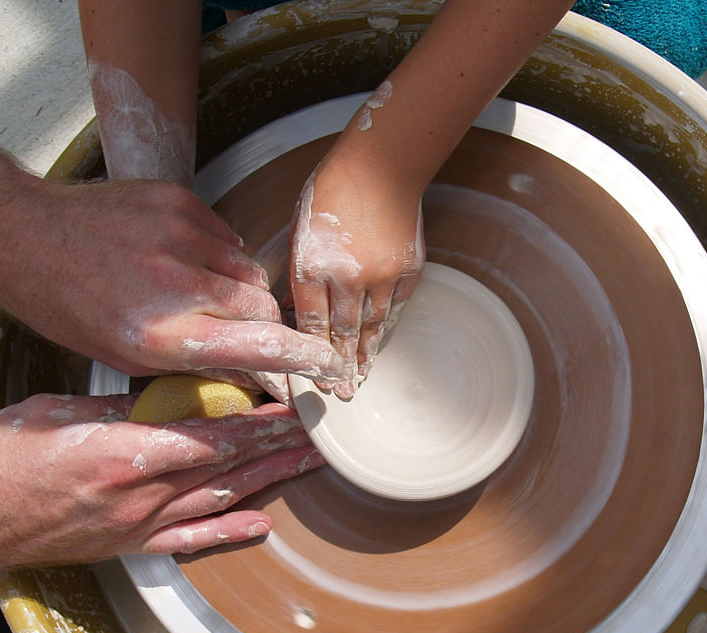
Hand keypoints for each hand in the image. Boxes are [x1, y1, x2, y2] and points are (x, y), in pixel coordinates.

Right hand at [0, 392, 320, 608]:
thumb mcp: (51, 413)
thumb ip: (115, 409)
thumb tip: (163, 397)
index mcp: (123, 454)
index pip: (212, 435)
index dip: (261, 422)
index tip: (295, 408)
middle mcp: (140, 496)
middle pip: (228, 467)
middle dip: (279, 448)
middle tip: (322, 434)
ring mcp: (137, 527)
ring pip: (220, 500)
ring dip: (270, 482)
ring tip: (309, 466)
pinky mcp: (127, 548)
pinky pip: (190, 541)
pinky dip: (229, 532)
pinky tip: (263, 525)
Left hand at [6, 178, 344, 388]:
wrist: (26, 235)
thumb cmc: (70, 306)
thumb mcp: (128, 356)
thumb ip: (197, 362)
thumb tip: (252, 371)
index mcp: (163, 333)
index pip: (258, 346)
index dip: (301, 359)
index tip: (327, 367)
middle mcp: (178, 283)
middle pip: (263, 307)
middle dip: (266, 327)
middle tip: (247, 336)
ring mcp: (182, 235)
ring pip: (249, 273)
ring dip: (242, 293)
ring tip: (203, 298)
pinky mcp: (181, 202)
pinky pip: (229, 240)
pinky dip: (221, 259)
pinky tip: (188, 266)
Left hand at [289, 150, 424, 399]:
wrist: (382, 165)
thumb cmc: (333, 192)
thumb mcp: (300, 229)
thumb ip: (300, 273)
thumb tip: (299, 311)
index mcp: (312, 265)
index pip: (311, 323)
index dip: (312, 353)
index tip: (312, 376)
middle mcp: (346, 276)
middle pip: (342, 333)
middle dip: (340, 367)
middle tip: (342, 393)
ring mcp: (380, 276)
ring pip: (371, 327)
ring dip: (365, 355)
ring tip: (361, 378)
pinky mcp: (406, 271)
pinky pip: (394, 309)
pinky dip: (385, 328)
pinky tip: (378, 345)